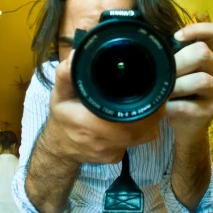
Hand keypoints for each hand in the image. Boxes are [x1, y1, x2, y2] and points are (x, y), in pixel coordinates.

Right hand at [46, 49, 164, 164]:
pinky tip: (134, 118)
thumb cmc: (62, 116)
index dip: (142, 105)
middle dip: (151, 110)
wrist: (59, 147)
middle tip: (153, 91)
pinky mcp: (117, 158)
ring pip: (142, 136)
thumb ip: (67, 74)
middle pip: (140, 128)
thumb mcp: (59, 93)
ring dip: (148, 119)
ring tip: (145, 101)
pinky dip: (140, 129)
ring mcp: (111, 153)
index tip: (148, 88)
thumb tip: (78, 55)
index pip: (124, 118)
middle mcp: (101, 142)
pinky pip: (137, 142)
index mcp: (87, 124)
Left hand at [168, 23, 212, 142]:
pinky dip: (170, 106)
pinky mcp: (210, 110)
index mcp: (205, 55)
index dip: (198, 29)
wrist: (184, 125)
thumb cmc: (175, 93)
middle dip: (179, 62)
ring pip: (201, 80)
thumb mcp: (171, 71)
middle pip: (203, 53)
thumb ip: (166, 56)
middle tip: (162, 72)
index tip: (176, 36)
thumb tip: (143, 40)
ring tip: (162, 92)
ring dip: (176, 86)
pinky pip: (188, 105)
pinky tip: (161, 108)